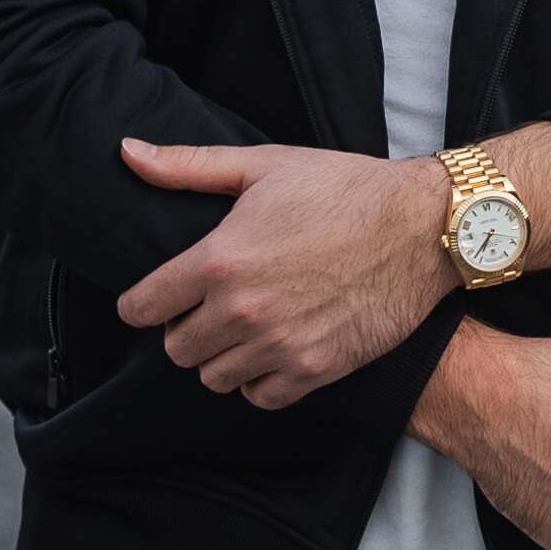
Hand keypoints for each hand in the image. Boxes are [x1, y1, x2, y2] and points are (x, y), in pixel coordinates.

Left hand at [114, 139, 451, 409]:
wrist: (422, 225)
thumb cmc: (345, 188)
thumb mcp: (266, 165)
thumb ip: (189, 167)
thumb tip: (128, 153)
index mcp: (220, 258)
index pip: (142, 307)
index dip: (143, 302)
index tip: (159, 298)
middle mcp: (241, 309)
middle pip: (176, 348)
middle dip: (187, 328)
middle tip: (214, 305)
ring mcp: (278, 344)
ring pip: (212, 378)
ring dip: (222, 356)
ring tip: (247, 327)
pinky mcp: (314, 369)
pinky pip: (259, 396)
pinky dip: (260, 379)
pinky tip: (275, 349)